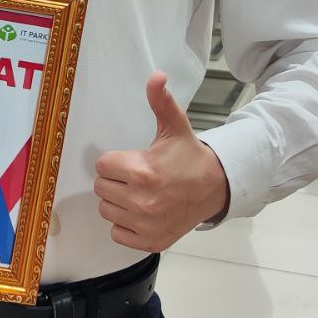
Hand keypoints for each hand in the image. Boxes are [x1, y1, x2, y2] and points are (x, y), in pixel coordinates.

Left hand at [94, 72, 230, 252]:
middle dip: (115, 180)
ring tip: (140, 193)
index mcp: (142, 171)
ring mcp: (145, 224)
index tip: (131, 161)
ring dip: (118, 202)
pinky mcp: (150, 241)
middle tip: (136, 176)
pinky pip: (117, 234)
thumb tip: (157, 76)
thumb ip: (160, 101)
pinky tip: (142, 213)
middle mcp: (141, 200)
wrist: (215, 189)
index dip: (115, 161)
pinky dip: (126, 225)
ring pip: (107, 211)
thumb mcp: (175, 126)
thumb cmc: (189, 158)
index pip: (102, 166)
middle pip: (102, 188)